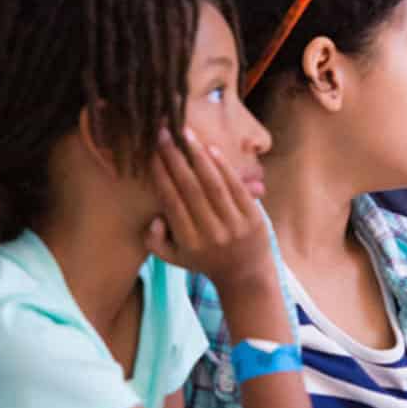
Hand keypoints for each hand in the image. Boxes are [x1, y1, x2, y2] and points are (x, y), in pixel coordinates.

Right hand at [146, 128, 274, 291]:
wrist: (246, 275)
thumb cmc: (204, 260)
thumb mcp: (173, 258)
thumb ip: (155, 241)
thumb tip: (154, 218)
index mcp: (189, 243)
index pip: (172, 203)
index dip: (161, 175)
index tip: (151, 153)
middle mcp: (212, 234)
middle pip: (190, 189)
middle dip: (175, 158)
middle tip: (163, 133)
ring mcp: (235, 225)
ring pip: (214, 185)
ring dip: (198, 156)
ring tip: (185, 134)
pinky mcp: (254, 217)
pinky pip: (236, 187)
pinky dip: (223, 166)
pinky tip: (210, 148)